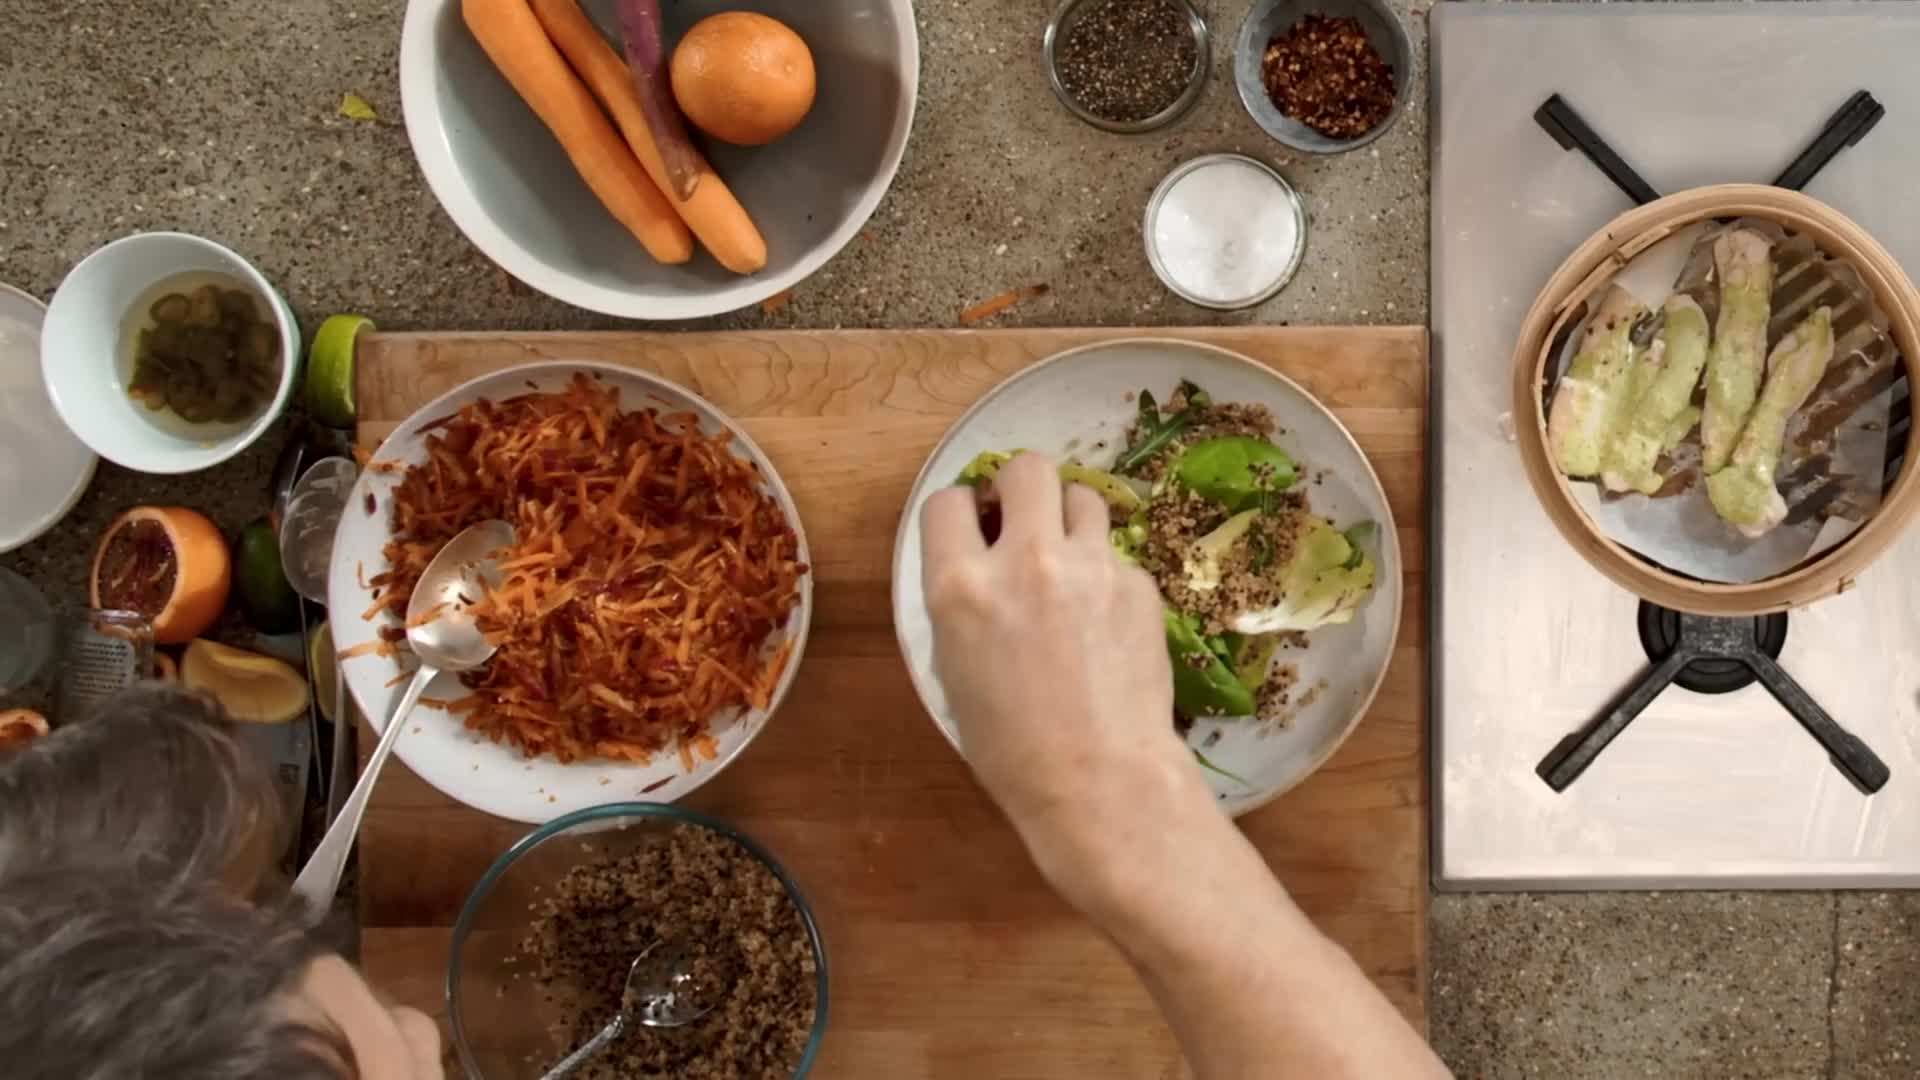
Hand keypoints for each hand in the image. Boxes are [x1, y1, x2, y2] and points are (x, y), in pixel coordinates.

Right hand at [919, 453, 1206, 907]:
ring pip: (1083, 496)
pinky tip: (1105, 621)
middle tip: (1023, 523)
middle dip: (1020, 489)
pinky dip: (1106, 574)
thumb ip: (960, 602)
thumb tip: (975, 565)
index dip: (960, 513)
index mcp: (961, 586)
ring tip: (1069, 564)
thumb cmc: (1011, 747)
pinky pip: (1117, 554)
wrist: (1100, 781)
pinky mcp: (1140, 583)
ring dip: (1069, 520)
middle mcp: (1025, 560)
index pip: (947, 502)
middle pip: (1026, 468)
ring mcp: (1091, 566)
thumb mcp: (953, 671)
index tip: (972, 530)